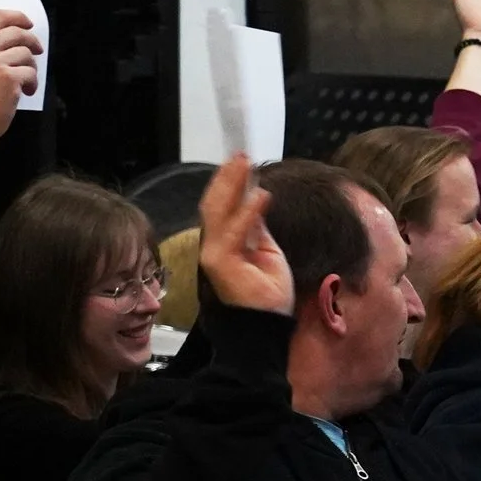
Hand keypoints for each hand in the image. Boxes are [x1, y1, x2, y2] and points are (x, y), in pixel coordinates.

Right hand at [0, 11, 42, 143]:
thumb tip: (17, 36)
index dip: (18, 17)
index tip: (28, 23)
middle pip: (17, 32)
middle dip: (32, 41)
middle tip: (38, 51)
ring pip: (27, 54)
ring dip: (31, 68)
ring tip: (24, 82)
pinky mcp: (8, 77)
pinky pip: (31, 72)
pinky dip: (32, 84)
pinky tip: (25, 92)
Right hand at [196, 154, 292, 315]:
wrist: (263, 326)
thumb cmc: (266, 294)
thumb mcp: (266, 251)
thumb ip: (256, 227)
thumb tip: (256, 199)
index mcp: (224, 241)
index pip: (222, 205)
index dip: (229, 182)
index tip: (241, 161)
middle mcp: (214, 244)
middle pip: (216, 203)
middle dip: (227, 177)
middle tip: (241, 154)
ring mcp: (214, 253)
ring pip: (220, 211)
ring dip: (233, 185)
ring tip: (245, 164)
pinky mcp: (220, 263)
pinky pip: (235, 233)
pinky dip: (248, 214)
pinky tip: (261, 197)